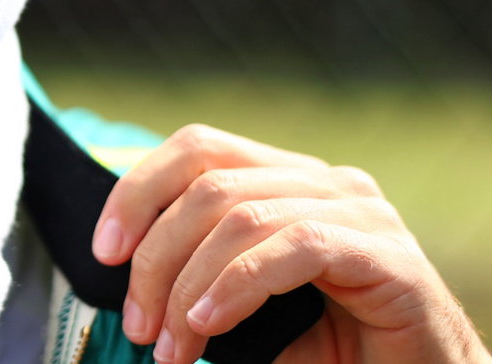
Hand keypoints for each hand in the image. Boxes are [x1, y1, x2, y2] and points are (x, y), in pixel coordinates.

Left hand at [91, 124, 491, 363]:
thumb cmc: (334, 352)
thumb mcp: (250, 305)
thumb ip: (202, 274)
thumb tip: (126, 275)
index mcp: (291, 182)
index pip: (201, 148)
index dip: (140, 190)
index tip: (103, 250)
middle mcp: (328, 183)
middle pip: (210, 184)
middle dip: (156, 256)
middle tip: (138, 324)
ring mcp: (363, 212)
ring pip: (243, 216)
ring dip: (189, 285)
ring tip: (170, 347)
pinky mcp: (388, 254)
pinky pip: (297, 247)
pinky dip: (238, 285)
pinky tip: (207, 323)